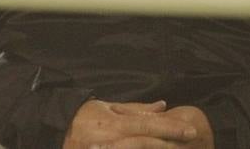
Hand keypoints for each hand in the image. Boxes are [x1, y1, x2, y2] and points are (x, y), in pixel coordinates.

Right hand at [63, 99, 202, 147]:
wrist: (58, 132)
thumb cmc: (84, 117)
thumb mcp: (109, 108)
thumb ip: (137, 109)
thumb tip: (163, 105)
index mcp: (114, 123)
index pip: (147, 124)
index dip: (170, 127)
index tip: (190, 130)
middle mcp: (112, 140)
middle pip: (146, 141)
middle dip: (170, 140)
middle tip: (191, 138)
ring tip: (178, 148)